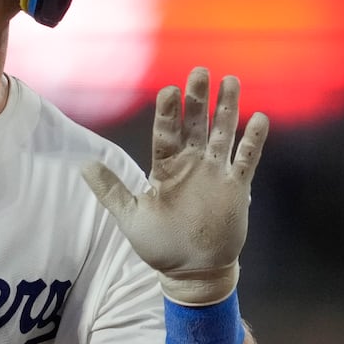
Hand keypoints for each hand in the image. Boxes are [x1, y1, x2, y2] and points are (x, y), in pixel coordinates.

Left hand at [82, 67, 268, 304]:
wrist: (192, 271)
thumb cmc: (160, 245)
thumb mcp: (131, 217)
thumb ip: (110, 191)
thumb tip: (83, 165)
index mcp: (166, 167)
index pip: (166, 132)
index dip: (168, 112)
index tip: (168, 91)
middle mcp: (192, 164)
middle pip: (196, 124)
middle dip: (197, 99)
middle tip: (199, 72)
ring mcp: (216, 174)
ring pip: (223, 133)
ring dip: (227, 109)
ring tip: (230, 81)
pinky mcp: (236, 188)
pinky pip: (246, 159)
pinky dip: (253, 140)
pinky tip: (260, 118)